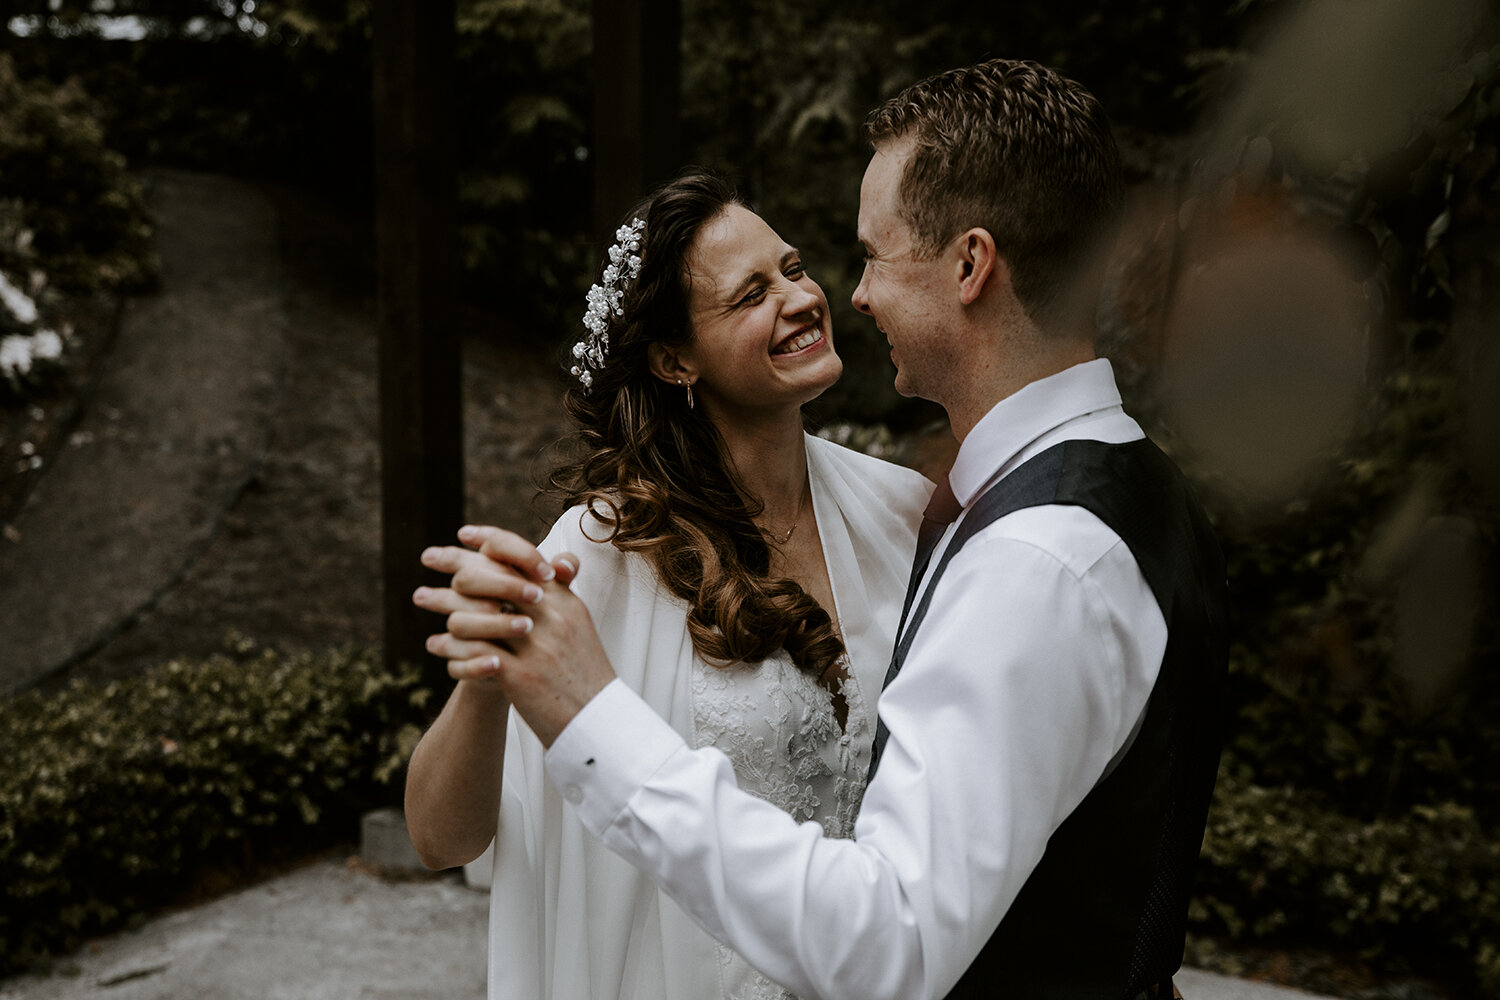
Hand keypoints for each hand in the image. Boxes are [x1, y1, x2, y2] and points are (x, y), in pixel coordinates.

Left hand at [415, 526, 613, 745]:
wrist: (599, 721)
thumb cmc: (586, 673)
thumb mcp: (580, 626)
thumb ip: (561, 594)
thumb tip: (551, 564)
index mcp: (565, 601)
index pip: (525, 556)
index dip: (491, 540)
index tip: (464, 534)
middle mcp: (551, 617)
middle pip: (492, 578)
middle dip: (454, 565)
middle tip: (427, 555)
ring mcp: (536, 646)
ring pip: (475, 615)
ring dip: (446, 608)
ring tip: (422, 598)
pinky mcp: (520, 677)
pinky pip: (473, 652)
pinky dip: (451, 648)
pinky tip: (434, 644)